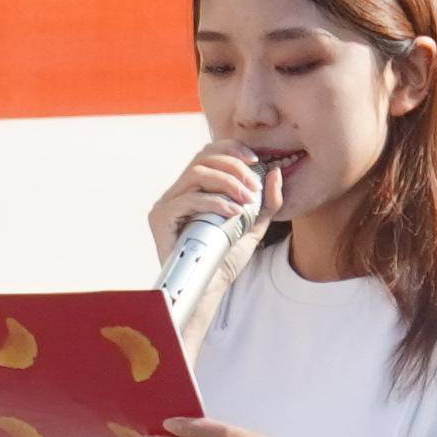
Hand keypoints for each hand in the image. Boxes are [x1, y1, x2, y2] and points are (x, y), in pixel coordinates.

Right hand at [148, 141, 277, 271]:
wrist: (210, 288)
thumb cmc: (226, 257)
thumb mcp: (254, 226)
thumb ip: (266, 202)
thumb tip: (275, 173)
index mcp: (195, 188)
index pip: (209, 153)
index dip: (231, 149)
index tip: (256, 160)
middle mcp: (178, 191)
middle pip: (203, 158)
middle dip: (234, 168)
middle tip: (255, 187)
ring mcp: (167, 203)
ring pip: (196, 174)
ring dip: (227, 182)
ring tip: (246, 200)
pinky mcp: (161, 218)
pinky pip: (188, 199)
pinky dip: (214, 202)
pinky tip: (233, 212)